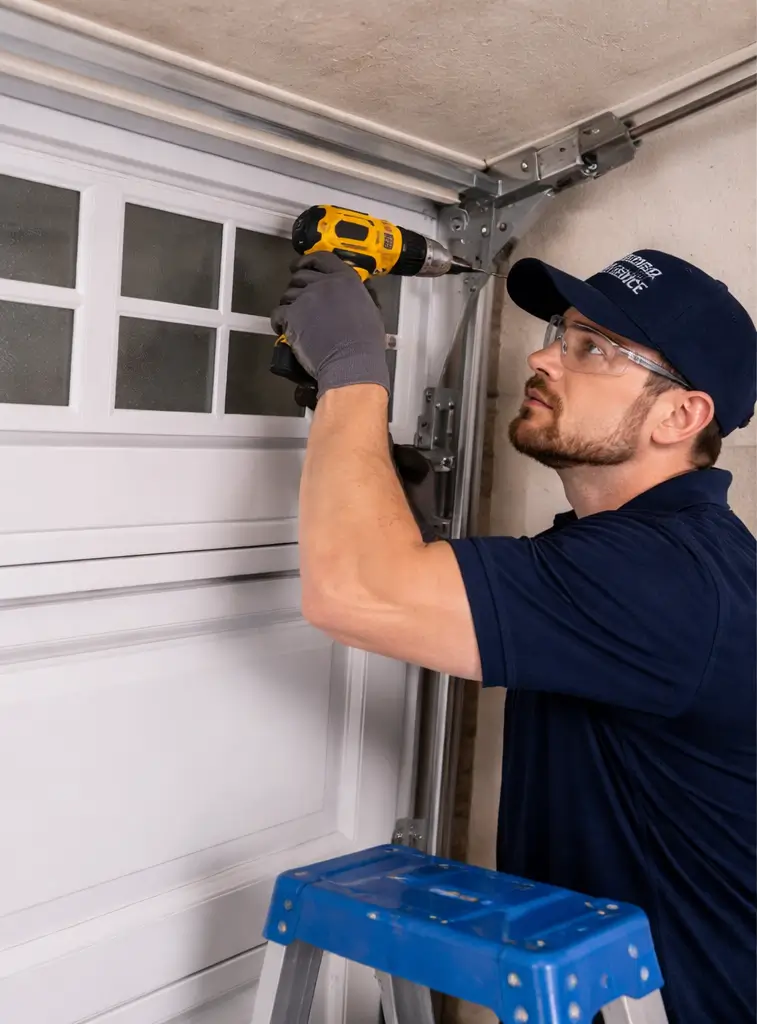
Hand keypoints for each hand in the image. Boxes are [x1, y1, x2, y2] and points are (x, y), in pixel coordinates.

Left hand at [271, 252, 389, 397]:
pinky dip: (278, 321)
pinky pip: (277, 313)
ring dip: (289, 306)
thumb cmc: (365, 343)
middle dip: (296, 287)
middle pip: (300, 277)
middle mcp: (324, 284)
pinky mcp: (292, 316)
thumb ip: (362, 295)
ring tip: (295, 319)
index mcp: (345, 279)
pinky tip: (284, 329)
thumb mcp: (372, 310)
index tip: (300, 265)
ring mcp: (306, 299)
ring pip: (287, 295)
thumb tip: (362, 290)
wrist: (352, 362)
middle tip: (299, 299)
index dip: (307, 261)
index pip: (321, 258)